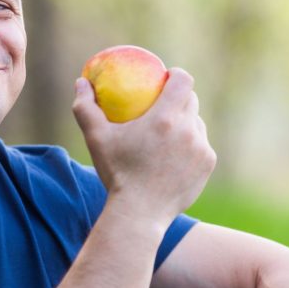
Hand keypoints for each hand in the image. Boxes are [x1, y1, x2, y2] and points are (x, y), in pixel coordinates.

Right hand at [72, 67, 216, 220]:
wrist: (140, 213)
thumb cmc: (116, 173)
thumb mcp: (96, 139)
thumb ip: (86, 107)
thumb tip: (81, 82)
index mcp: (165, 118)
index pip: (183, 80)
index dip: (176, 74)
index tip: (166, 77)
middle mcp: (189, 130)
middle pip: (191, 100)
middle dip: (179, 97)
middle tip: (163, 104)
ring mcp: (202, 148)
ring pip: (197, 124)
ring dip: (185, 122)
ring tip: (168, 132)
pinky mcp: (207, 165)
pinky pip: (201, 145)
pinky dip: (190, 145)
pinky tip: (174, 154)